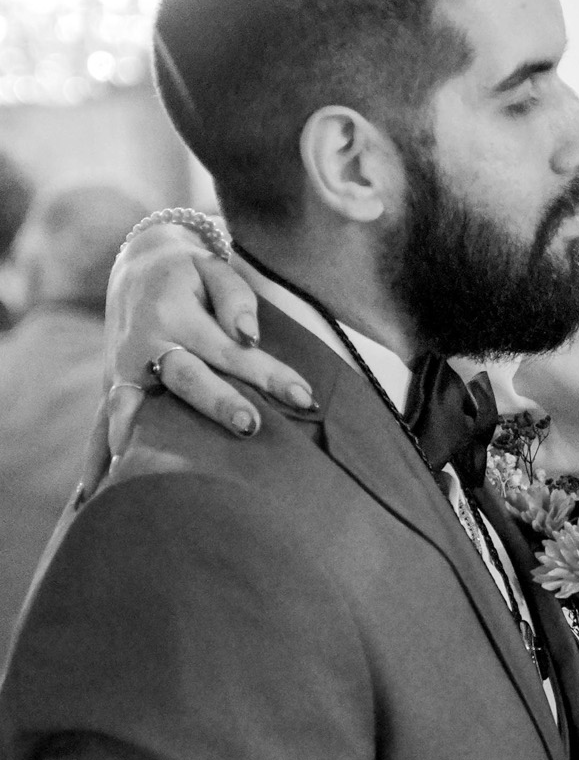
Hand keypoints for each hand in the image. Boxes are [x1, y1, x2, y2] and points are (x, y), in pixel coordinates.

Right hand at [97, 224, 313, 484]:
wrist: (137, 268)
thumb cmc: (191, 276)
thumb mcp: (214, 270)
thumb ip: (236, 299)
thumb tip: (248, 334)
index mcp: (177, 313)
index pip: (231, 348)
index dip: (270, 373)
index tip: (305, 398)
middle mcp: (146, 343)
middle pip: (186, 377)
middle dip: (218, 403)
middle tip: (250, 426)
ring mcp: (123, 368)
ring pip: (137, 406)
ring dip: (148, 440)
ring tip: (150, 472)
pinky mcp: (112, 386)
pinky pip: (101, 424)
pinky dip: (96, 456)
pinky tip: (93, 491)